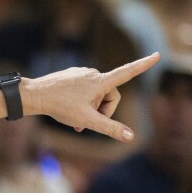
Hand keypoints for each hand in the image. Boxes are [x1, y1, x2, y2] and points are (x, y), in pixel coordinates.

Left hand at [22, 53, 158, 140]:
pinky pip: (83, 90)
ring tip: (75, 120)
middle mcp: (93, 74)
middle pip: (110, 95)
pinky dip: (81, 102)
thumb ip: (110, 128)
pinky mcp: (71, 75)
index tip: (158, 55)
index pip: (128, 72)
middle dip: (103, 110)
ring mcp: (82, 74)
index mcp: (101, 81)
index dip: (144, 65)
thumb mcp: (88, 120)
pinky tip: (68, 109)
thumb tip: (130, 137)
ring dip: (91, 108)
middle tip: (87, 123)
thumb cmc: (60, 106)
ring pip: (96, 95)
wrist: (34, 95)